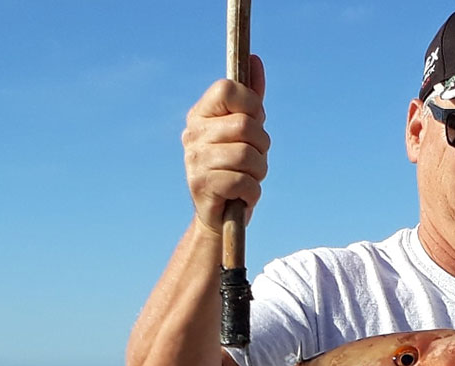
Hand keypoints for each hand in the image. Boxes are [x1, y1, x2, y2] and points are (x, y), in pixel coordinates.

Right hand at [182, 54, 269, 235]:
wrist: (218, 217)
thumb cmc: (235, 169)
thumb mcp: (245, 132)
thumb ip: (250, 98)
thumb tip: (254, 59)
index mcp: (201, 114)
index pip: (229, 89)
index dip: (251, 105)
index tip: (253, 123)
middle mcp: (193, 133)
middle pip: (246, 126)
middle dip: (262, 146)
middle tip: (254, 160)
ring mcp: (195, 160)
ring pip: (249, 156)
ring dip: (259, 172)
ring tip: (248, 179)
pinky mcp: (202, 186)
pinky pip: (244, 182)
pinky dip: (253, 192)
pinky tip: (242, 196)